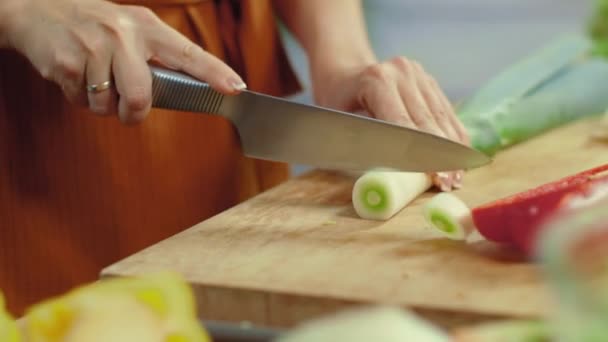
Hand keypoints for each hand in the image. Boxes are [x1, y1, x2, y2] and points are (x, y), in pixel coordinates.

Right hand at [1, 0, 245, 122]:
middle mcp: (123, 35)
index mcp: (147, 27)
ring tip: (95, 79)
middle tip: (127, 110)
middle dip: (133, 114)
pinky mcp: (66, 62)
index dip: (214, 72)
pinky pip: (81, 101)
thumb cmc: (95, 26)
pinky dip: (78, 97)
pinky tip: (76, 74)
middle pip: (141, 97)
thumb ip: (155, 56)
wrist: (38, 10)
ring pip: (107, 106)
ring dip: (101, 104)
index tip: (236, 88)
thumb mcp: (131, 29)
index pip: (189, 53)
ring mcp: (93, 48)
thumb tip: (185, 92)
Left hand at [311, 56, 469, 190]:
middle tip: (448, 184)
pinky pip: (447, 112)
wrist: (344, 72)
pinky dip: (454, 136)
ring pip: (442, 117)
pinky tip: (459, 159)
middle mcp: (402, 72)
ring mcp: (418, 74)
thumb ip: (364, 145)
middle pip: (428, 121)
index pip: (404, 123)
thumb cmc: (336, 104)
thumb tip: (389, 176)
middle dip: (440, 156)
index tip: (434, 177)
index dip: (420, 153)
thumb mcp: (339, 124)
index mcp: (377, 80)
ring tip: (456, 177)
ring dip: (452, 150)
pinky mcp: (429, 81)